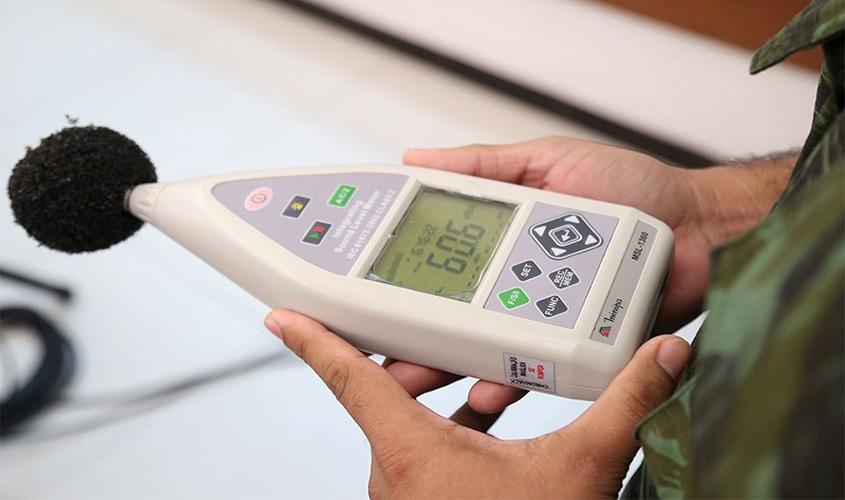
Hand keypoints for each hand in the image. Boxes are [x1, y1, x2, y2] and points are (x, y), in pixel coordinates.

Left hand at [265, 310, 690, 498]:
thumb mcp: (581, 467)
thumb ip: (625, 403)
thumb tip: (662, 356)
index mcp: (412, 451)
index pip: (348, 378)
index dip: (313, 340)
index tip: (281, 315)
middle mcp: (397, 472)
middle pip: (393, 392)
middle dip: (431, 362)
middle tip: (453, 338)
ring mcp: (407, 492)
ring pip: (413, 423)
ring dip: (451, 400)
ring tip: (493, 389)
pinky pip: (427, 450)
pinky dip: (456, 430)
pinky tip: (494, 426)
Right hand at [396, 137, 790, 416]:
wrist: (701, 225)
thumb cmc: (632, 187)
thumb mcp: (547, 160)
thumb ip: (484, 165)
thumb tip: (416, 158)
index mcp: (500, 245)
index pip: (437, 269)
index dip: (398, 283)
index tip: (364, 295)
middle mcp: (515, 286)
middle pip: (449, 320)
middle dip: (408, 340)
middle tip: (377, 354)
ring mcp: (543, 320)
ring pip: (483, 353)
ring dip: (446, 370)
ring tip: (415, 379)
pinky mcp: (575, 350)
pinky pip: (535, 374)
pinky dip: (507, 385)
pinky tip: (486, 390)